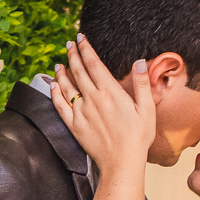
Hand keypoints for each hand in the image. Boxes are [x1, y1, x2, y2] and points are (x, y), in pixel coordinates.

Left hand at [49, 34, 154, 173]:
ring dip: (62, 72)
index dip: (86, 48)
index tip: (81, 38)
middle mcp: (93, 99)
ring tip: (60, 63)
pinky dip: (54, 93)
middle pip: (78, 71)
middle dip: (72, 55)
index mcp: (110, 92)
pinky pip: (59, 106)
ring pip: (66, 86)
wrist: (122, 161)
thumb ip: (141, 83)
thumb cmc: (138, 137)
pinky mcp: (73, 125)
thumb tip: (139, 61)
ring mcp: (81, 112)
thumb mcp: (147, 108)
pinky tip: (53, 86)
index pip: (94, 63)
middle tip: (69, 44)